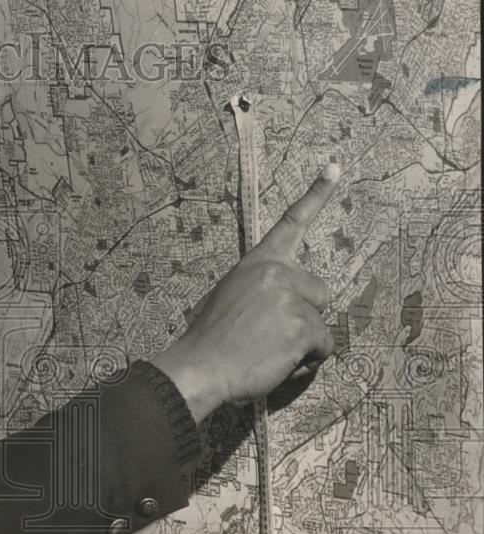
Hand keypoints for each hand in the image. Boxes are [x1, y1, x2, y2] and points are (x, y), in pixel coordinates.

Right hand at [153, 164, 339, 423]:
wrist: (199, 366)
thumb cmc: (209, 339)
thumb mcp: (227, 298)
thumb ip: (259, 290)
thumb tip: (281, 305)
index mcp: (257, 263)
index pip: (290, 223)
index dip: (316, 195)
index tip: (334, 167)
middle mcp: (277, 273)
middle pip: (318, 291)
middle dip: (305, 314)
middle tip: (273, 334)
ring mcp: (291, 298)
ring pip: (320, 323)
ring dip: (303, 342)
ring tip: (269, 352)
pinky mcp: (302, 327)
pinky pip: (323, 346)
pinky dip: (306, 361)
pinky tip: (278, 363)